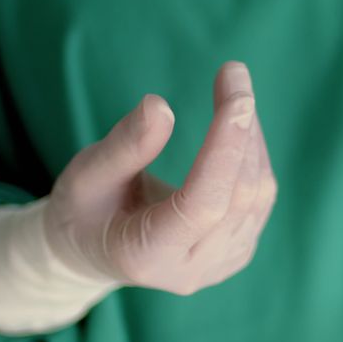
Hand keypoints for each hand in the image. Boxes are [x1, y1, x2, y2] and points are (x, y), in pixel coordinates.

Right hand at [45, 61, 276, 295]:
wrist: (92, 252)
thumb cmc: (83, 211)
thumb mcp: (87, 175)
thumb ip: (125, 146)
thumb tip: (161, 106)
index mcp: (148, 256)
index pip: (203, 204)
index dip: (225, 150)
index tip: (239, 98)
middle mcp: (192, 269)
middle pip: (237, 196)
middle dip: (241, 128)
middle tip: (233, 71)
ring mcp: (220, 265)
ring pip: (257, 195)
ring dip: (250, 137)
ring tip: (231, 90)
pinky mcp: (237, 251)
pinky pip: (259, 200)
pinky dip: (252, 155)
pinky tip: (238, 126)